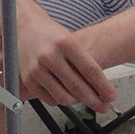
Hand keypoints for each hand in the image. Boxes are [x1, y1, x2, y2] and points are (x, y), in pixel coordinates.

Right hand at [0, 12, 117, 112]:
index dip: (103, 86)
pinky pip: (50, 99)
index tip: (112, 96)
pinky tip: (64, 93)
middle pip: (78, 87)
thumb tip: (99, 88)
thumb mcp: (70, 41)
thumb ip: (83, 63)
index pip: (90, 70)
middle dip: (94, 100)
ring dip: (76, 101)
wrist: (23, 27)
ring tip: (81, 97)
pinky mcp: (28, 79)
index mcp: (65, 43)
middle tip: (104, 106)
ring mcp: (37, 69)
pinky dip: (60, 100)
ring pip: (64, 97)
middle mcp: (49, 56)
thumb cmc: (50, 34)